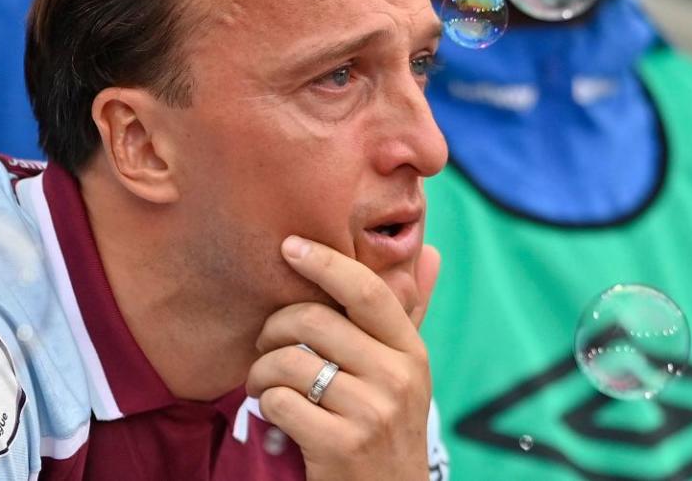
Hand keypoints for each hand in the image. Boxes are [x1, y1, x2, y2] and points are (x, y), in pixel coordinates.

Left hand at [246, 236, 439, 480]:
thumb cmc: (389, 426)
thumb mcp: (407, 372)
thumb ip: (409, 314)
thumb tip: (430, 252)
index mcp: (411, 351)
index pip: (367, 291)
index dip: (326, 262)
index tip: (290, 246)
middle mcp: (397, 377)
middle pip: (314, 321)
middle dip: (273, 327)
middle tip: (265, 343)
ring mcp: (371, 412)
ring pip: (288, 362)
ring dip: (260, 371)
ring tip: (263, 382)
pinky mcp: (340, 445)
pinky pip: (278, 402)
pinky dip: (265, 405)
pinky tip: (274, 413)